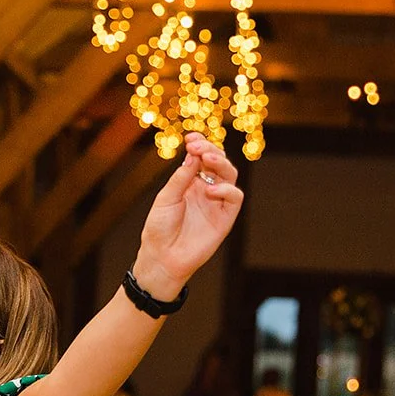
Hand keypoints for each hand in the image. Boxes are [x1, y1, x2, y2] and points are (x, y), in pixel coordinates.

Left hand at [133, 133, 243, 300]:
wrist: (162, 258)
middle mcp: (206, 189)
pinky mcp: (226, 217)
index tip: (191, 138)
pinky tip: (210, 190)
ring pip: (229, 175)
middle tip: (196, 147)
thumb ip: (181, 177)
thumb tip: (194, 153)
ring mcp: (217, 202)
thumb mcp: (166, 198)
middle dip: (210, 150)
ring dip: (221, 163)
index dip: (200, 144)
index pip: (201, 157)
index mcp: (190, 182)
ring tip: (206, 160)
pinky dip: (226, 190)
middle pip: (217, 162)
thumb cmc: (159, 229)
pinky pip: (235, 197)